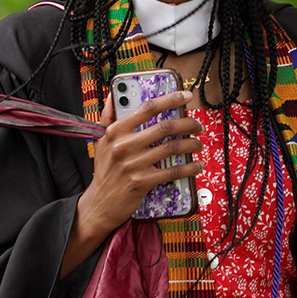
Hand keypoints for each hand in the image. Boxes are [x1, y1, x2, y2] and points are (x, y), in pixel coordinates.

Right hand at [66, 91, 203, 263]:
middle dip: (187, 123)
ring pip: (172, 148)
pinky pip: (173, 171)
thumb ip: (108, 116)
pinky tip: (196, 165)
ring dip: (191, 144)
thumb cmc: (104, 170)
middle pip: (165, 127)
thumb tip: (114, 94)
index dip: (170, 99)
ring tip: (197, 144)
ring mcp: (133, 164)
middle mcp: (124, 146)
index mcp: (115, 131)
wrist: (99, 203)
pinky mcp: (142, 182)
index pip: (147, 108)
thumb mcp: (101, 140)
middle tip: (197, 125)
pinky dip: (189, 167)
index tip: (186, 95)